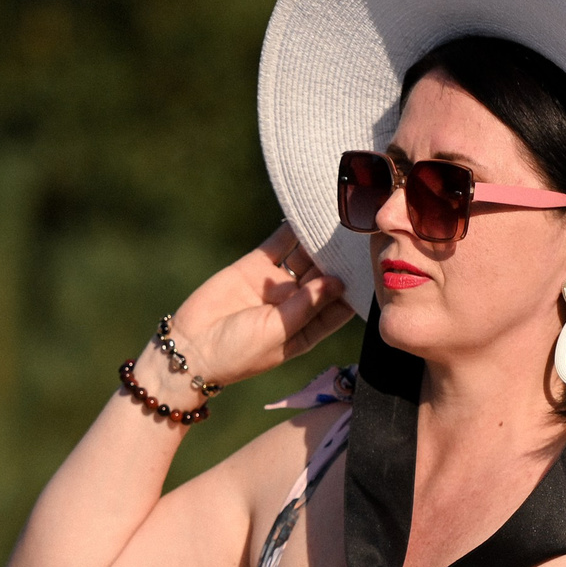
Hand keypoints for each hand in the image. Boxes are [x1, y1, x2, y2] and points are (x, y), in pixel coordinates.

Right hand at [161, 224, 349, 389]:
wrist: (188, 348)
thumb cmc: (237, 353)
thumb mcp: (276, 333)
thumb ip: (306, 306)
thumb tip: (337, 280)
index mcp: (307, 329)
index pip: (341, 305)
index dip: (357, 286)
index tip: (376, 265)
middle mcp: (295, 305)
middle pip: (326, 276)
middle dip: (342, 257)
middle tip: (364, 231)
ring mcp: (275, 285)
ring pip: (304, 257)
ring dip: (319, 240)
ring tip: (339, 217)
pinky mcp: (254, 267)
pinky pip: (278, 245)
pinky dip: (291, 230)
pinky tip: (308, 213)